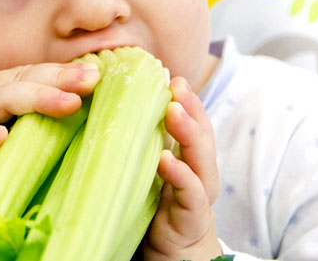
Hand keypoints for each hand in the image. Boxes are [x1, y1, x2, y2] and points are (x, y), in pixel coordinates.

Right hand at [0, 61, 99, 226]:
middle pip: (24, 80)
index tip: (99, 73)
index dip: (66, 73)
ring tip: (67, 103)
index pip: (38, 75)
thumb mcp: (14, 140)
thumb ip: (42, 129)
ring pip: (0, 99)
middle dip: (59, 78)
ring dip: (34, 98)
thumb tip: (95, 127)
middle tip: (91, 79)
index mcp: (3, 91)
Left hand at [142, 76, 222, 260]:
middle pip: (202, 136)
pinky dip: (180, 176)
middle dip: (193, 107)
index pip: (193, 124)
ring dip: (189, 133)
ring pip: (201, 160)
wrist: (173, 258)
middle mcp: (199, 175)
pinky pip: (190, 195)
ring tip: (175, 110)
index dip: (188, 100)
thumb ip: (144, 147)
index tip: (172, 76)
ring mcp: (197, 197)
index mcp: (189, 162)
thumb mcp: (150, 174)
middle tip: (178, 84)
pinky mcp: (190, 220)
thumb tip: (115, 111)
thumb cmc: (157, 212)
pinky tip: (166, 160)